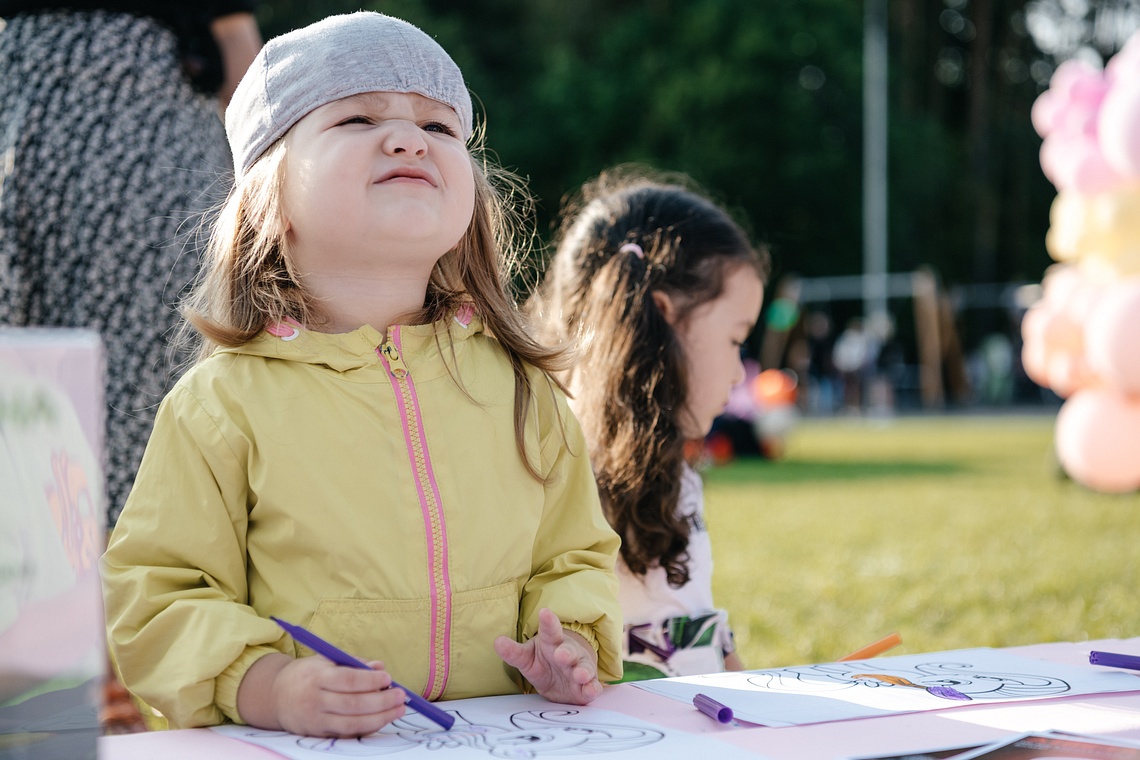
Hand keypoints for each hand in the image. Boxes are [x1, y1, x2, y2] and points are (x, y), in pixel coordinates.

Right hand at [238, 653, 405, 736]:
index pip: (347, 679)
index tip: (388, 678)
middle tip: (400, 696)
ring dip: (380, 718)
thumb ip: (354, 663)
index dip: (369, 680)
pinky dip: (367, 728)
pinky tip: (382, 720)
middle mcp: (315, 700)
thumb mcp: (327, 660)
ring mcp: (316, 720)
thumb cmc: (309, 674)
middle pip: (352, 704)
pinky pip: (347, 734)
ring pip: (351, 724)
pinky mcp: (318, 735)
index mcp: (317, 676)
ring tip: (398, 710)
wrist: (276, 696)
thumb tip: (380, 668)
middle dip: (381, 701)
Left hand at [494, 608, 601, 704]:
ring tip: (580, 675)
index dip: (548, 622)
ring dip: (583, 671)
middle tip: (560, 655)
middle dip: (566, 653)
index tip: (544, 612)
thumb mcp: (527, 657)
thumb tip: (497, 642)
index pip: (550, 630)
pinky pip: (592, 686)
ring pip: (584, 668)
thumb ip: (513, 652)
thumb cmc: (544, 662)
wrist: (563, 678)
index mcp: (552, 642)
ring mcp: (579, 669)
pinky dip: (593, 689)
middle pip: (569, 650)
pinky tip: (591, 690)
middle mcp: (569, 653)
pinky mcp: (586, 686)